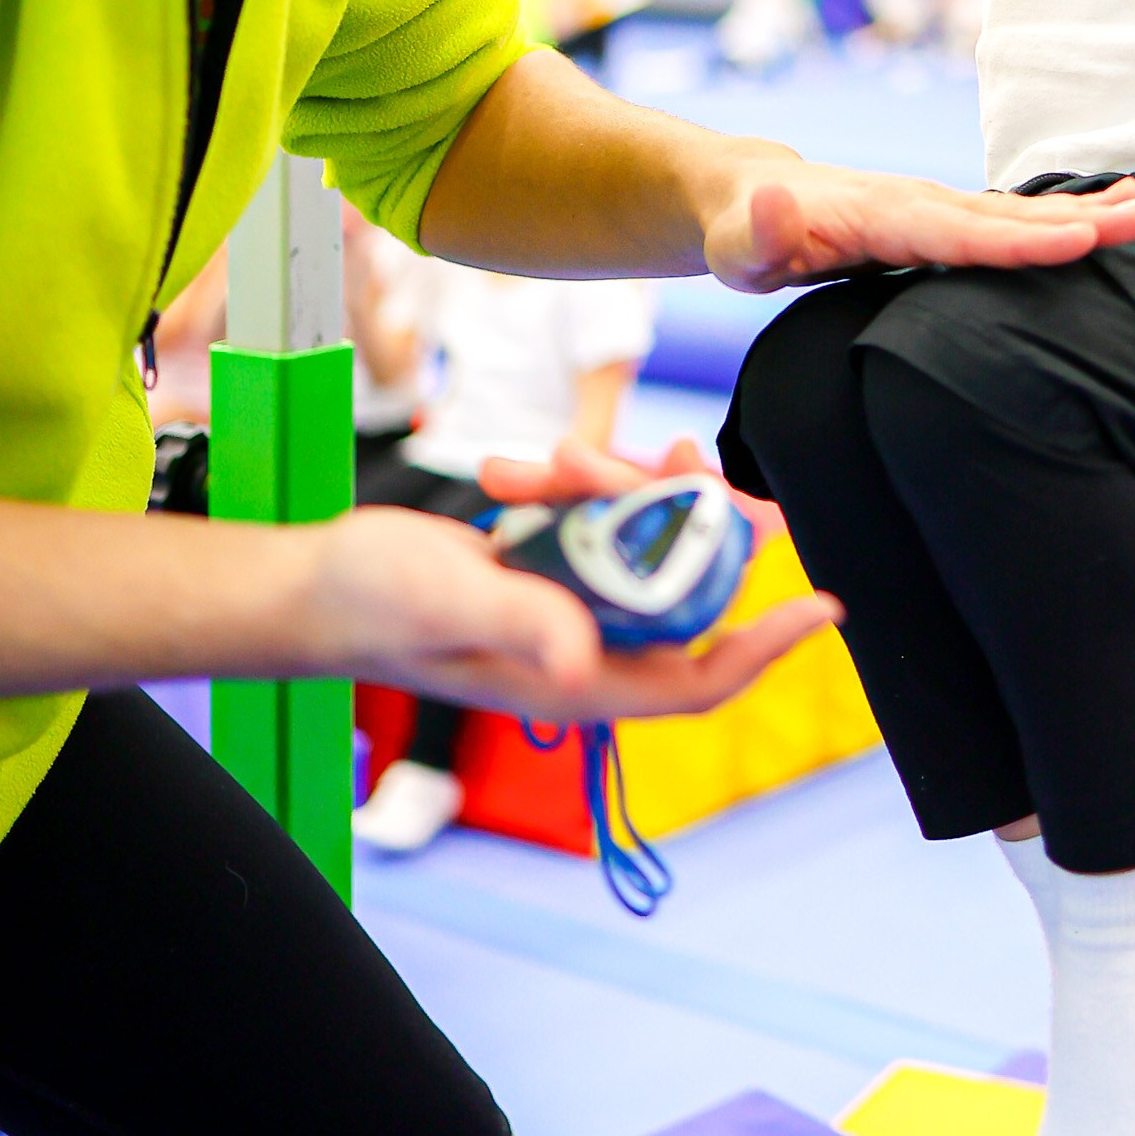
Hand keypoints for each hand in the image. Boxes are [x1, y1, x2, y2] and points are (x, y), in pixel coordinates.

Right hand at [303, 487, 839, 723]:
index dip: (762, 648)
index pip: (696, 680)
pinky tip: (508, 470)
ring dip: (610, 488)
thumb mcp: (446, 603)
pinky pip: (590, 517)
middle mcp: (580, 647)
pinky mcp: (541, 564)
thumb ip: (516, 620)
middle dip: (688, 522)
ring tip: (548, 463)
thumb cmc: (369, 607)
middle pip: (680, 589)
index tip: (822, 606)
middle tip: (682, 455)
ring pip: (636, 540)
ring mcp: (562, 604)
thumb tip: (582, 650)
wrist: (313, 580)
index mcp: (573, 679)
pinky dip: (565, 483)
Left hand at [698, 157, 1134, 292]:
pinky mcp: (944, 218)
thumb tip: (776, 198)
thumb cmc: (746, 233)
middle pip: (1005, 216)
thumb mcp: (738, 245)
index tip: (1076, 240)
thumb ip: (762, 230)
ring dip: (1082, 211)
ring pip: (1017, 212)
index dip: (1016, 239)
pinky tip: (1109, 216)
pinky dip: (1061, 216)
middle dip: (1075, 218)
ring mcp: (935, 206)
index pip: (956, 232)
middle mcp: (918, 202)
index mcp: (880, 216)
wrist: (751, 195)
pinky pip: (1009, 218)